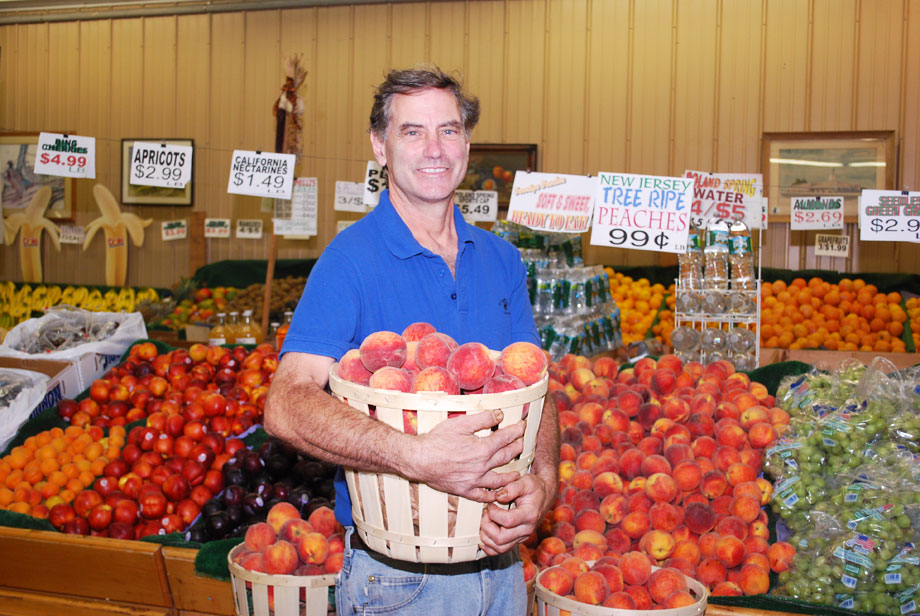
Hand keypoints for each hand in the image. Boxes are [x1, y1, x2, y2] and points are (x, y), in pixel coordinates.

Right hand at [408, 409, 524, 502]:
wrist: (419, 459)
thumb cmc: (437, 440)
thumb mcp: (461, 423)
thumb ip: (483, 418)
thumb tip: (500, 414)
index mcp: (483, 448)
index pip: (506, 438)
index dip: (517, 431)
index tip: (522, 427)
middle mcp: (482, 466)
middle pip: (506, 457)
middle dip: (517, 448)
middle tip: (522, 444)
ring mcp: (474, 480)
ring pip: (499, 480)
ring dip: (511, 475)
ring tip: (517, 473)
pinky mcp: (464, 490)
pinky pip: (482, 496)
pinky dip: (492, 495)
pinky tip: (497, 494)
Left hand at [478, 472, 550, 555]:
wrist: (544, 496)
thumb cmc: (534, 488)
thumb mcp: (526, 481)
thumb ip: (512, 487)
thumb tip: (498, 496)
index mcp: (529, 515)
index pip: (507, 521)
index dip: (493, 513)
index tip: (490, 504)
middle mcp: (526, 529)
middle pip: (501, 539)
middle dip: (486, 526)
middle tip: (485, 513)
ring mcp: (521, 537)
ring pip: (499, 548)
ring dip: (486, 536)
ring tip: (484, 521)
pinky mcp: (516, 539)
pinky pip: (501, 550)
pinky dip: (489, 546)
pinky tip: (484, 535)